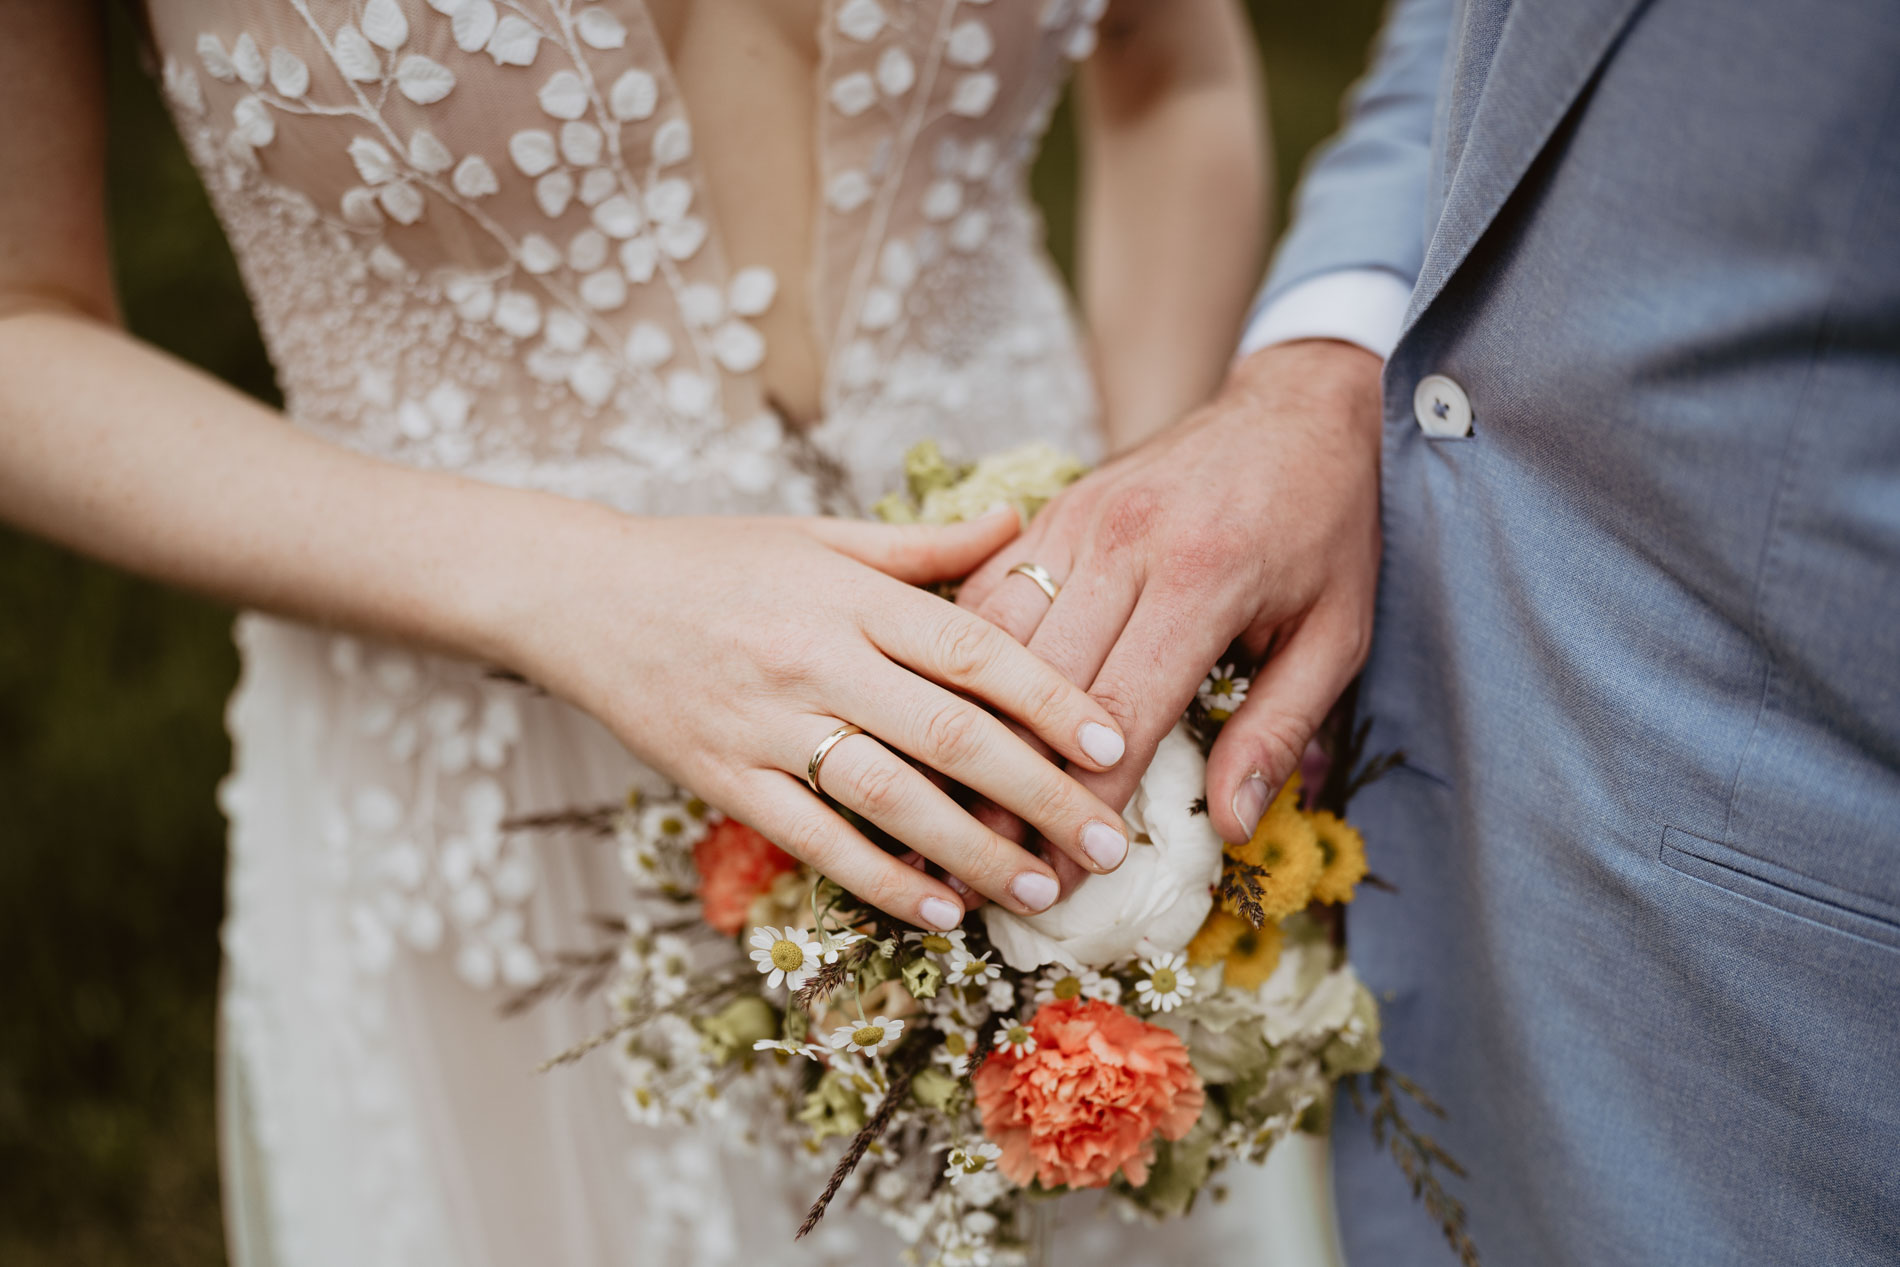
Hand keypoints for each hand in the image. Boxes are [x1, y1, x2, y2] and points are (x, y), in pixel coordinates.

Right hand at [497, 505, 1133, 928]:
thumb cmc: (713, 561)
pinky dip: (880, 878)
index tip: (1112, 744)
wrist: (581, 595)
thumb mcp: (820, 536)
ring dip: (974, 850)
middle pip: (951, 735)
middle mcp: (818, 657)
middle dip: (1042, 795)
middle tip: (1109, 842)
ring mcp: (769, 724)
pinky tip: (939, 908)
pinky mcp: (725, 778)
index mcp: (853, 594)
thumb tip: (1020, 522)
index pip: (974, 648)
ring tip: (1039, 888)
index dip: (1051, 699)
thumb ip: (924, 544)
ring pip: (890, 798)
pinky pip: (814, 838)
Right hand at [958, 339, 1382, 847]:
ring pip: (992, 643)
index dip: (1085, 808)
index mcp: (1201, 578)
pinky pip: (987, 594)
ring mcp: (1076, 519)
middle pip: (1037, 689)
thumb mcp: (1334, 635)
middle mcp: (1124, 543)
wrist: (1298, 406)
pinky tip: (954, 718)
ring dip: (970, 731)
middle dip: (1011, 788)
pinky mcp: (1051, 510)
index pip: (1117, 718)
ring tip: (956, 809)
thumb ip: (1279, 730)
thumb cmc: (1325, 530)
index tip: (1065, 875)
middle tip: (989, 865)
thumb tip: (1228, 826)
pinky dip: (966, 663)